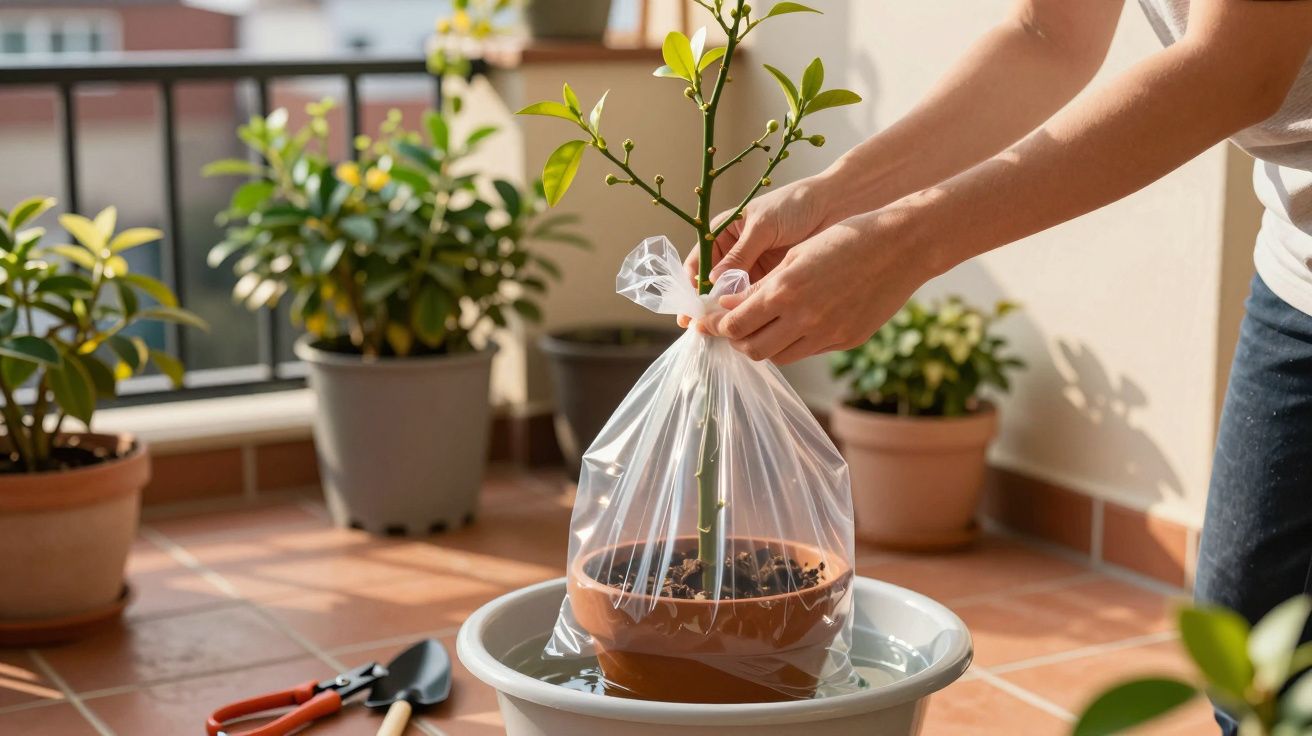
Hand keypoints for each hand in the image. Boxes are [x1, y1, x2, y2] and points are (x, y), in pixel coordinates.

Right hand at [678, 176, 832, 326]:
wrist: (834, 206)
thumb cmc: (795, 205)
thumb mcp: (763, 227)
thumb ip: (740, 254)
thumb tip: (714, 282)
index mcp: (723, 233)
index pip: (698, 262)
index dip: (692, 284)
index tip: (693, 306)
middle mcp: (734, 253)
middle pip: (711, 284)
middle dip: (708, 304)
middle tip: (703, 326)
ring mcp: (752, 269)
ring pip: (731, 295)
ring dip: (728, 311)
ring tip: (724, 329)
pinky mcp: (771, 281)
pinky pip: (753, 299)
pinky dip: (749, 311)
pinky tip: (747, 324)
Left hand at [699, 210, 940, 364]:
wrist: (900, 245)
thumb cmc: (845, 238)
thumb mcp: (796, 254)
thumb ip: (761, 286)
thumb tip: (730, 307)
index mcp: (785, 290)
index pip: (734, 324)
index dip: (715, 325)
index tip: (706, 320)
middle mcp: (803, 318)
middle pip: (751, 348)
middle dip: (735, 339)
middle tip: (731, 326)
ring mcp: (826, 334)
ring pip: (778, 356)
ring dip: (762, 344)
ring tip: (760, 326)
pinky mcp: (845, 340)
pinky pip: (807, 351)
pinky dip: (792, 342)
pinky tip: (793, 324)